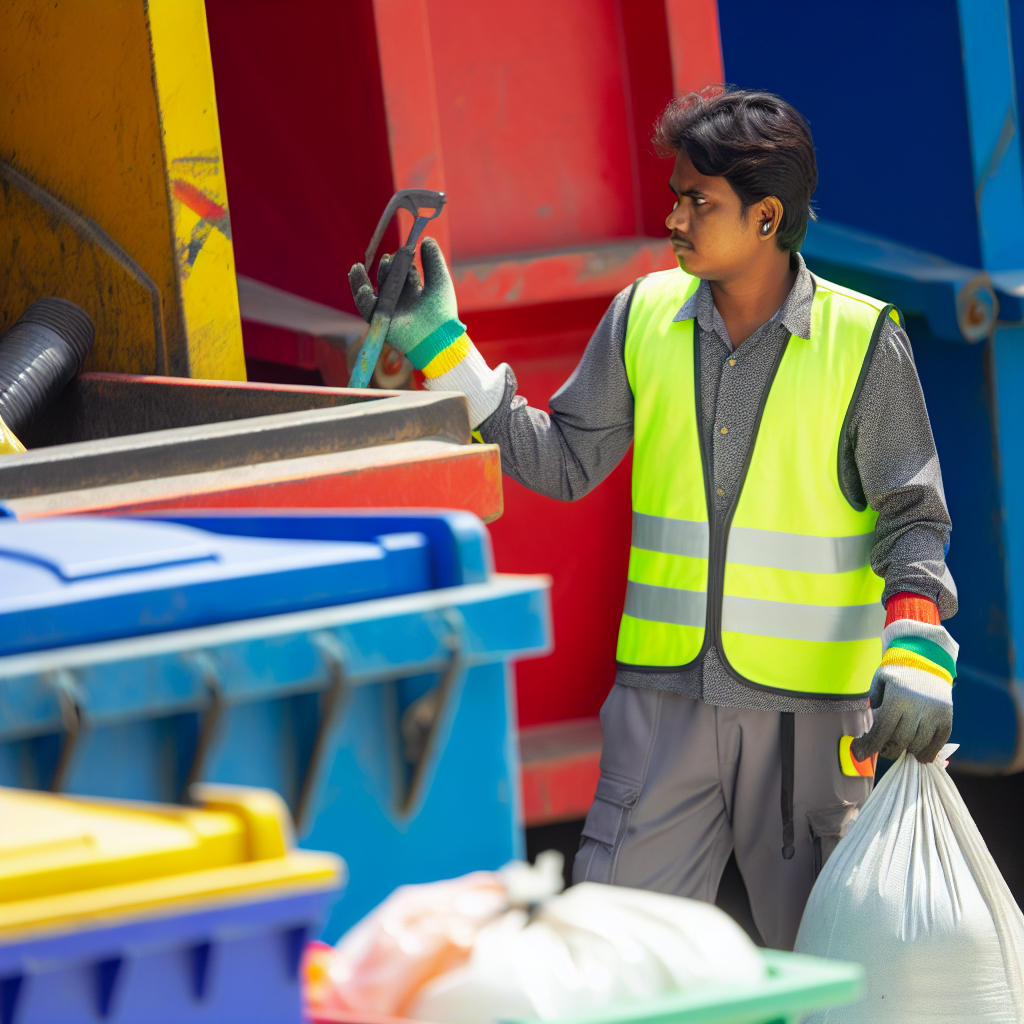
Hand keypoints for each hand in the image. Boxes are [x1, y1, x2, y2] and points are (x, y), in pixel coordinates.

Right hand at [348, 237, 464, 369]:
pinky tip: (357, 273)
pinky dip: (359, 290)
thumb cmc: (442, 312)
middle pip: (392, 279)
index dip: (406, 260)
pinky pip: (366, 306)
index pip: (408, 273)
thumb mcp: (439, 281)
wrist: (437, 338)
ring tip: (380, 263)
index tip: (408, 248)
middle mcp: (404, 302)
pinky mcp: (382, 321)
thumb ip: (433, 260)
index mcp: (418, 294)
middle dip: (392, 265)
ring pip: (380, 289)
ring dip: (378, 274)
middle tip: (395, 256)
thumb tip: (425, 239)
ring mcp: (393, 311)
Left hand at [851, 622, 956, 764]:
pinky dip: (926, 753)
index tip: (860, 754)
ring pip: (917, 746)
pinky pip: (937, 744)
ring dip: (906, 749)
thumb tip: (868, 732)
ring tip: (899, 743)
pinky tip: (918, 753)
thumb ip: (873, 705)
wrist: (927, 659)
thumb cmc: (897, 673)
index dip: (870, 746)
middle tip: (883, 746)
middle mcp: (917, 708)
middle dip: (888, 748)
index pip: (882, 731)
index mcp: (897, 698)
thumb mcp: (879, 682)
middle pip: (900, 742)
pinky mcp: (946, 718)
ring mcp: (934, 714)